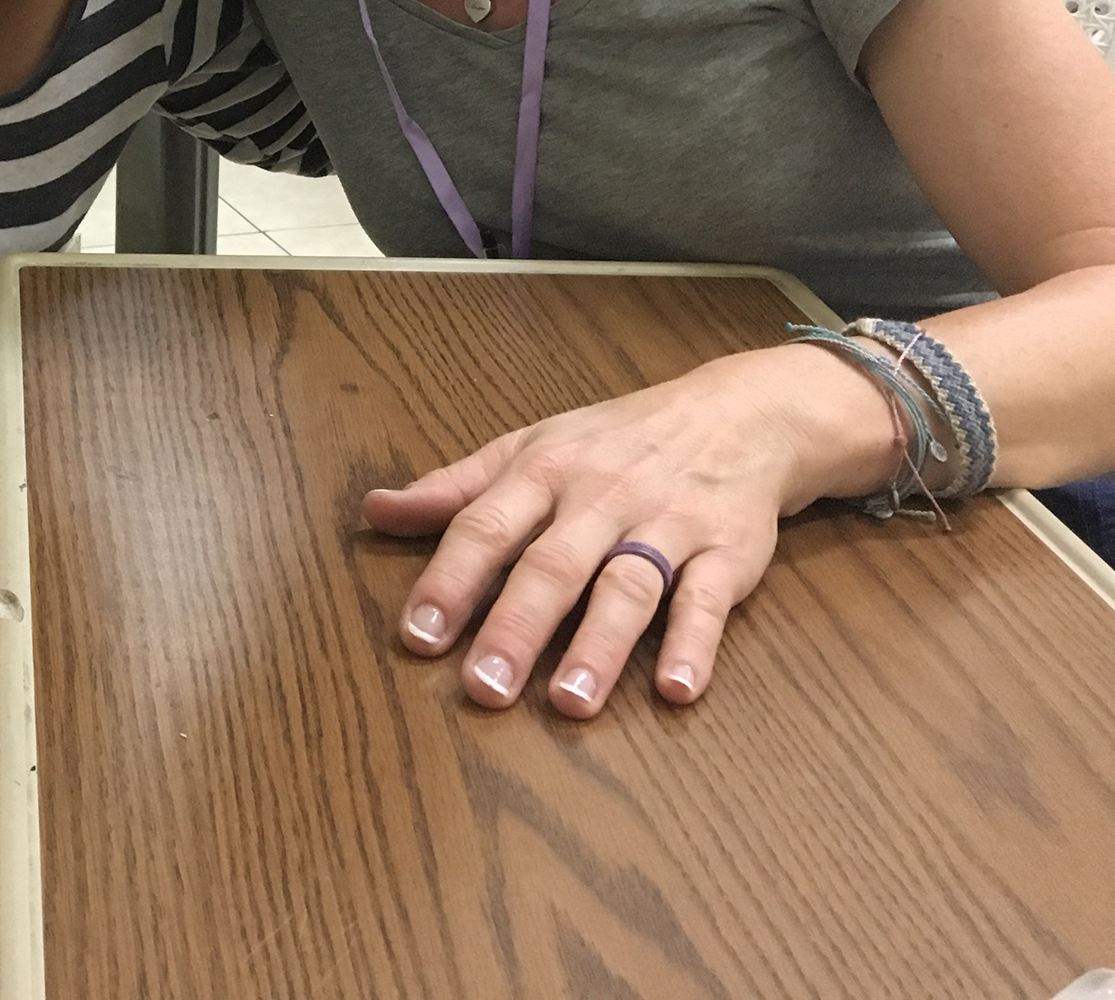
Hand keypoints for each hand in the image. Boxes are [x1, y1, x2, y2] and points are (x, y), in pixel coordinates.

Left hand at [362, 341, 894, 716]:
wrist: (740, 413)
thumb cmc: (615, 442)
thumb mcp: (531, 449)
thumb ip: (454, 488)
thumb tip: (374, 512)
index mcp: (544, 471)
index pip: (486, 526)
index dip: (450, 580)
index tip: (418, 635)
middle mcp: (601, 498)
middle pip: (553, 564)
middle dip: (515, 626)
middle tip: (484, 689)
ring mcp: (667, 525)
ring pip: (628, 585)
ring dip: (600, 646)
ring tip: (569, 701)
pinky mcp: (728, 552)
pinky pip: (709, 598)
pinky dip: (695, 642)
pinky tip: (678, 688)